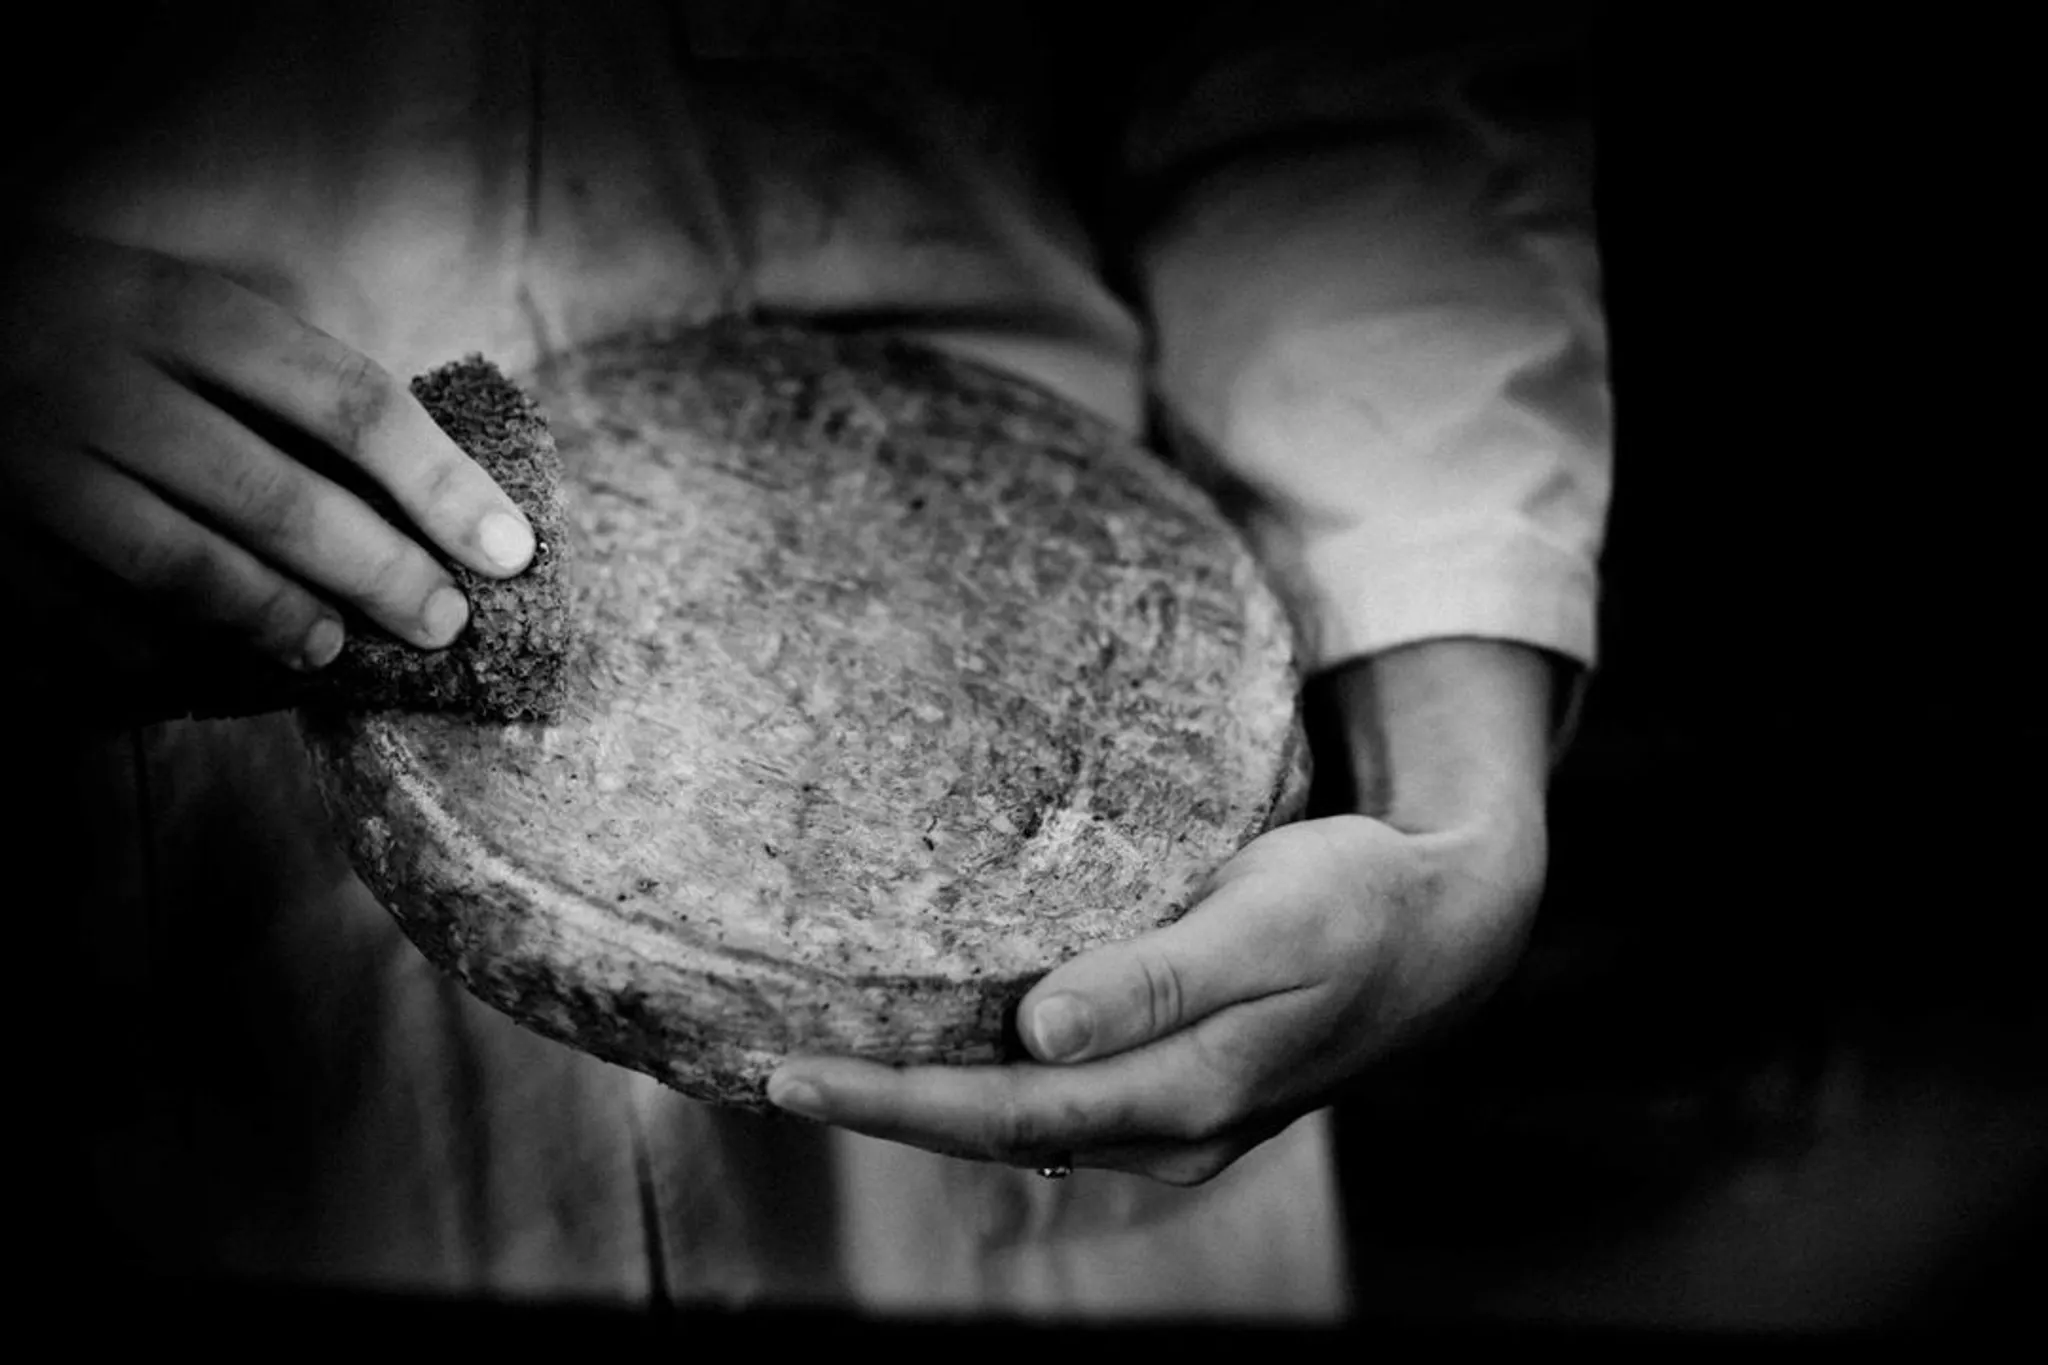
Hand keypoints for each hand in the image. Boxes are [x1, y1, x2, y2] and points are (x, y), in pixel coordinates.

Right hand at [0, 225, 535, 685]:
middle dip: (384, 574)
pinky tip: (217, 662)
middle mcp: (107, 383)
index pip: (349, 404)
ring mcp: (36, 465)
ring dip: (283, 622)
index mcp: (179, 311)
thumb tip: (433, 485)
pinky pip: (95, 616)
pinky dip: (167, 651)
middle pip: (282, 499)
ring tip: (333, 647)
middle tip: (445, 622)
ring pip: (189, 572)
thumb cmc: (88, 321)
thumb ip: (282, 376)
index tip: (510, 550)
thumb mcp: (179, 304)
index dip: (443, 485)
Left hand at [768, 640, 1557, 1184]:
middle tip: (766, 1071)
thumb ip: (1156, 982)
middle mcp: (1173, 1130)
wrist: (1450, 936)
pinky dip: (988, 1087)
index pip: (1005, 1113)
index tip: (787, 1074)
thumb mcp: (1267, 924)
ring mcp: (1180, 1123)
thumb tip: (1038, 1035)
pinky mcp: (1186, 1093)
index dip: (891, 1100)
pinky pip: (1062, 1105)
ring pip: (1026, 1128)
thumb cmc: (1359, 905)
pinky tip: (942, 1055)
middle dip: (881, 1109)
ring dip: (926, 1104)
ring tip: (827, 1066)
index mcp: (1187, 1095)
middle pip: (998, 1133)